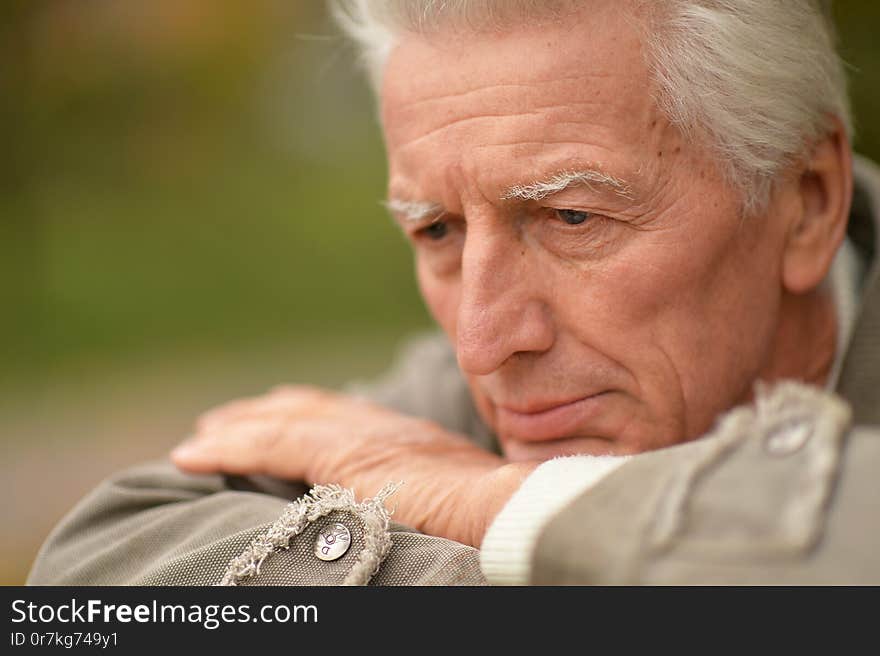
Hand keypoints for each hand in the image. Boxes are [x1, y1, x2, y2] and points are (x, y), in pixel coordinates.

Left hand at [171, 385, 536, 546]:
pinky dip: (229, 447)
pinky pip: (271, 446)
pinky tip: (192, 453)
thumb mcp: (462, 502)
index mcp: (411, 441)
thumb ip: (433, 498)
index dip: (304, 415)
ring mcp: (365, 438)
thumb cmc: (497, 518)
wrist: (512, 511)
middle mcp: (384, 429)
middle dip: (264, 414)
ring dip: (237, 428)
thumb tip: (424, 516)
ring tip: (201, 439)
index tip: (275, 418)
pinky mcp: (345, 457)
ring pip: (283, 422)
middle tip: (224, 423)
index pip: (347, 419)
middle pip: (309, 410)